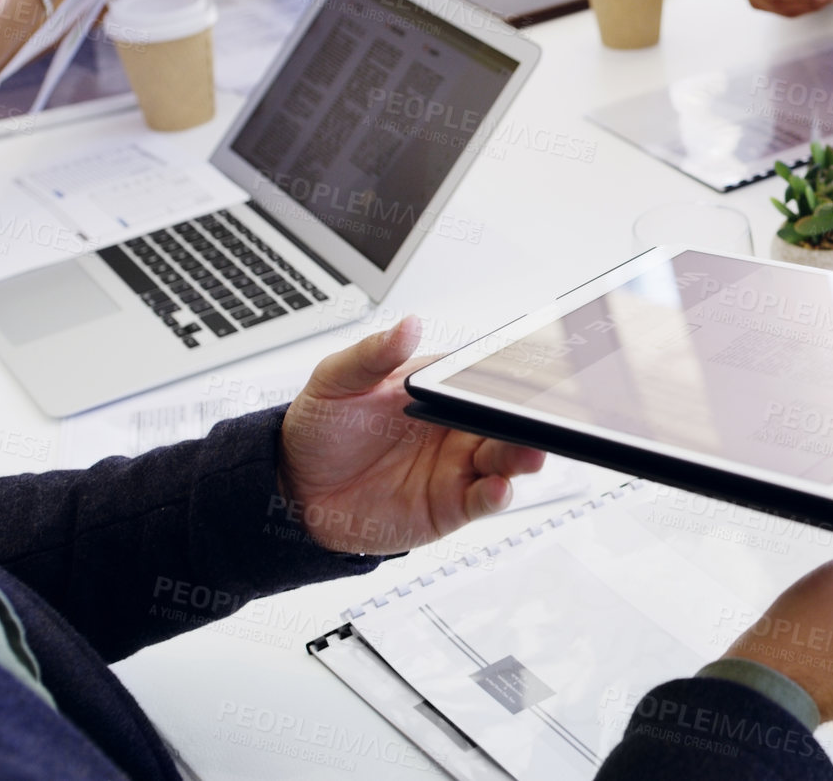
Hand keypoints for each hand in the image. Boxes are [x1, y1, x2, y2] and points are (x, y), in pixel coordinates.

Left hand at [278, 317, 547, 553]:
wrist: (295, 490)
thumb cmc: (320, 430)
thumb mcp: (337, 381)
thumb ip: (373, 354)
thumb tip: (407, 326)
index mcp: (441, 391)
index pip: (484, 379)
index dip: (510, 378)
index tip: (528, 377)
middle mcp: (457, 429)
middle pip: (506, 421)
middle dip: (528, 421)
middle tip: (537, 420)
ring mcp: (457, 467)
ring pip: (506, 459)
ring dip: (522, 456)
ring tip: (527, 454)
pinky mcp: (450, 505)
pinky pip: (482, 500)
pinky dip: (497, 495)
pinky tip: (497, 488)